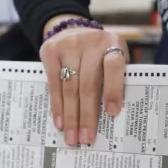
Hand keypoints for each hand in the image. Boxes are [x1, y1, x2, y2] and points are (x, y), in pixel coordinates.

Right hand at [39, 15, 128, 146]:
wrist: (74, 29)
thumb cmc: (100, 53)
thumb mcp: (115, 57)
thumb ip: (117, 79)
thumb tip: (113, 118)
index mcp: (113, 44)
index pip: (114, 66)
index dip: (113, 90)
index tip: (112, 113)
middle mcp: (91, 42)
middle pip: (88, 83)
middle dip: (87, 114)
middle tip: (86, 138)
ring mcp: (69, 45)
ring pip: (70, 87)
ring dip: (71, 115)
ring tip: (72, 136)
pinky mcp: (50, 51)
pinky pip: (53, 84)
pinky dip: (57, 105)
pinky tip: (60, 122)